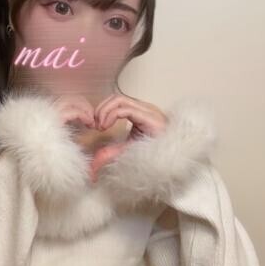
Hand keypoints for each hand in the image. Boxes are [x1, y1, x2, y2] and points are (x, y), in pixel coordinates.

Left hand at [52, 93, 168, 182]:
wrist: (172, 162)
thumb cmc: (154, 155)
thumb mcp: (125, 152)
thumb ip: (109, 154)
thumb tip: (92, 168)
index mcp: (140, 112)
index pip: (117, 101)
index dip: (102, 110)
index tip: (96, 126)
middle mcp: (144, 108)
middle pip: (116, 97)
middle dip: (101, 109)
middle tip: (96, 126)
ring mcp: (148, 111)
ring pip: (119, 99)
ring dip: (104, 111)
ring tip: (101, 127)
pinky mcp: (149, 117)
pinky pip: (126, 108)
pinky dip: (111, 115)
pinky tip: (106, 127)